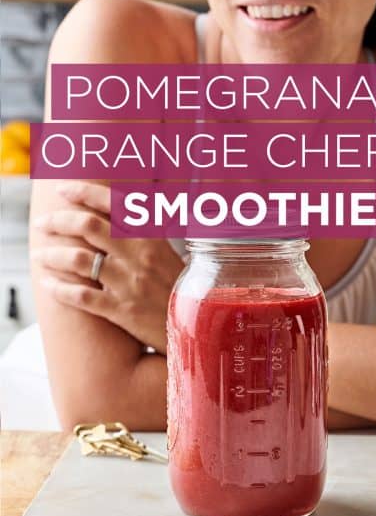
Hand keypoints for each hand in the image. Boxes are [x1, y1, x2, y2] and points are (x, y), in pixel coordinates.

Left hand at [33, 182, 184, 353]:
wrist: (196, 326)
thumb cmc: (181, 289)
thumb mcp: (171, 254)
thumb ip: (148, 234)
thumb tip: (128, 213)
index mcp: (152, 238)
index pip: (115, 204)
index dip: (85, 192)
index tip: (64, 189)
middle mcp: (138, 255)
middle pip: (88, 225)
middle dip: (59, 220)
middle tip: (43, 223)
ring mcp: (129, 282)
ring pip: (79, 259)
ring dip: (52, 255)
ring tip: (39, 256)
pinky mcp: (121, 310)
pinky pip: (82, 296)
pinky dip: (59, 289)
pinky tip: (48, 284)